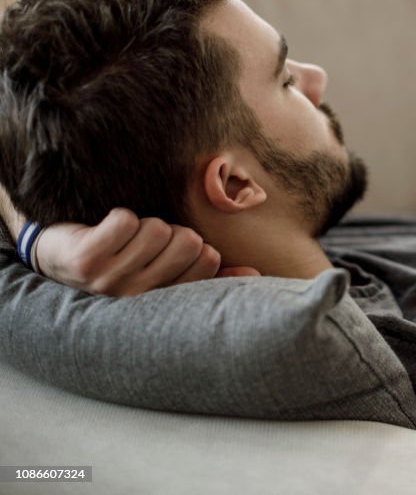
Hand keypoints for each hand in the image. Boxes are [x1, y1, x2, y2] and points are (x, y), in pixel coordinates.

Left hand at [33, 208, 259, 295]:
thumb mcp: (166, 273)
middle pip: (186, 240)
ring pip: (156, 229)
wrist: (56, 261)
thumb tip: (254, 275)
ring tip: (122, 241)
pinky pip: (125, 221)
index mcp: (161, 302)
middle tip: (142, 245)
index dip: (191, 242)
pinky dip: (117, 218)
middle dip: (168, 231)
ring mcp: (110, 282)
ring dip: (140, 225)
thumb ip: (209, 275)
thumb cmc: (120, 263)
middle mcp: (138, 299)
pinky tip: (105, 233)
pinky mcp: (87, 261)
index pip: (206, 257)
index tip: (167, 252)